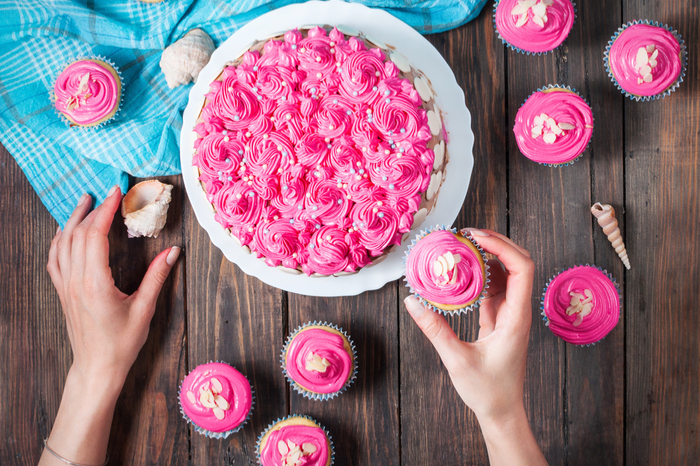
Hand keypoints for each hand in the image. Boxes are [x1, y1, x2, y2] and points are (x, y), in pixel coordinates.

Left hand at [41, 185, 178, 465]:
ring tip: (85, 201)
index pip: (95, 236)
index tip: (117, 193)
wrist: (96, 368)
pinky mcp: (62, 292)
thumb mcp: (145, 310)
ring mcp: (65, 286)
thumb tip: (173, 251)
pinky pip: (54, 258)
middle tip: (109, 193)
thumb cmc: (121, 344)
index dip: (106, 211)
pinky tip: (65, 231)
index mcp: (95, 284)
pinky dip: (59, 239)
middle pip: (78, 234)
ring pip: (62, 243)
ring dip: (73, 219)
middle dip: (93, 210)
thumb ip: (157, 277)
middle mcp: (76, 281)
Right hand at [404, 228, 545, 465]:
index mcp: (517, 317)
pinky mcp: (500, 318)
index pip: (521, 268)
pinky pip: (493, 286)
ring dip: (486, 255)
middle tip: (465, 235)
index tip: (475, 237)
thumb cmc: (487, 391)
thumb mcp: (457, 360)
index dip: (501, 246)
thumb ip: (434, 330)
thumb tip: (412, 302)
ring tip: (460, 245)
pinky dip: (479, 273)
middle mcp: (518, 310)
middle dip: (495, 243)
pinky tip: (460, 269)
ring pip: (506, 272)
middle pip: (517, 262)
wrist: (502, 411)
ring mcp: (510, 313)